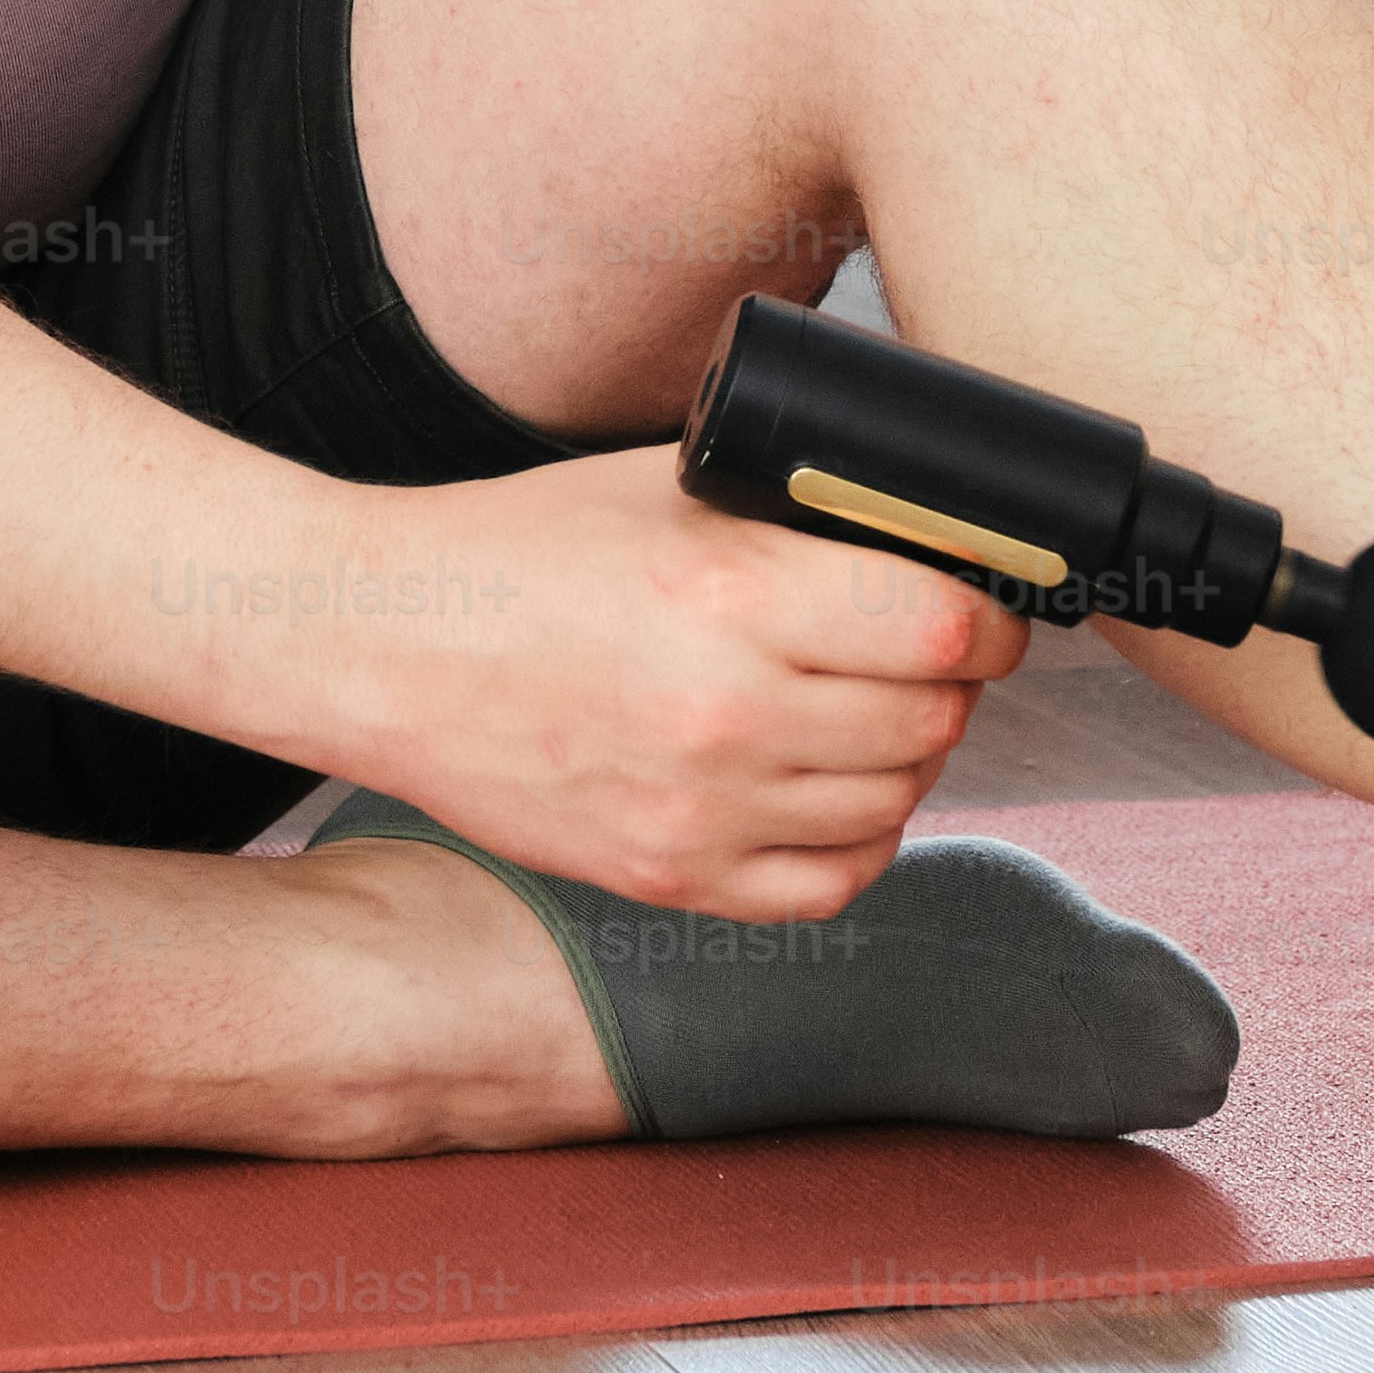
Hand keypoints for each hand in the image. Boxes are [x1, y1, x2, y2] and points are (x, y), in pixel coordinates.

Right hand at [263, 446, 1030, 919]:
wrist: (383, 645)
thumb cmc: (522, 549)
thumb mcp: (670, 489)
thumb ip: (797, 516)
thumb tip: (928, 533)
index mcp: (732, 594)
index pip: (946, 626)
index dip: (990, 616)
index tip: (984, 608)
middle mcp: (726, 713)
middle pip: (934, 719)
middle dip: (951, 682)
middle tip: (924, 652)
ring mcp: (698, 811)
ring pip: (894, 802)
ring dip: (906, 757)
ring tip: (868, 712)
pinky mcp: (667, 876)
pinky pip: (829, 883)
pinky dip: (856, 838)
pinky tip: (829, 790)